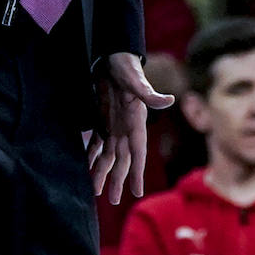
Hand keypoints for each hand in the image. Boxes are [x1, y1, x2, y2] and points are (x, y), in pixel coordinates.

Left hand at [87, 50, 174, 205]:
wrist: (114, 54)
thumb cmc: (126, 65)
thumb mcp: (136, 79)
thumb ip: (149, 92)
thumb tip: (168, 100)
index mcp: (136, 121)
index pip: (138, 151)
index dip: (137, 172)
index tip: (136, 192)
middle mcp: (126, 127)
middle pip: (122, 158)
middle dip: (117, 179)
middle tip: (113, 200)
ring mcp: (114, 124)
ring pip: (108, 154)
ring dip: (102, 171)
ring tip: (95, 190)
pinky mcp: (102, 118)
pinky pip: (96, 142)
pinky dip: (91, 155)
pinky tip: (86, 167)